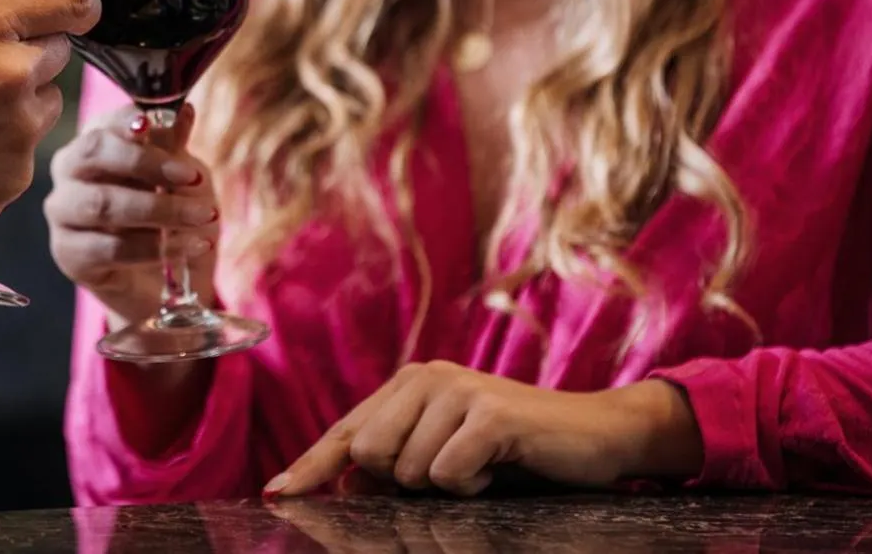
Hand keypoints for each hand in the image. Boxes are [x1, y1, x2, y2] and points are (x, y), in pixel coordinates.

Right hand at [0, 0, 100, 264]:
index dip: (73, 0)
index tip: (63, 5)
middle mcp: (15, 75)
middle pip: (57, 50)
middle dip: (26, 51)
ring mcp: (20, 131)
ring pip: (46, 102)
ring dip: (19, 101)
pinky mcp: (16, 178)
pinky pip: (27, 151)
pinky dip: (2, 148)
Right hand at [45, 104, 220, 328]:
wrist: (158, 278)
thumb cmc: (164, 215)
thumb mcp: (177, 176)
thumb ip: (173, 144)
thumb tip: (183, 110)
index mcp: (92, 142)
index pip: (104, 122)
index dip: (133, 122)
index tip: (170, 126)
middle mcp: (68, 172)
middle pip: (93, 153)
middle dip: (147, 163)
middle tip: (193, 177)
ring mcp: (63, 214)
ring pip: (103, 204)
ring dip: (160, 210)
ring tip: (203, 216)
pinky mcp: (69, 255)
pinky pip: (111, 248)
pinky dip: (156, 247)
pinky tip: (190, 246)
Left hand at [265, 362, 703, 497]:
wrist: (595, 435)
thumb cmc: (514, 453)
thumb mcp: (447, 454)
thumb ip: (396, 461)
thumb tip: (342, 480)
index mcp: (409, 384)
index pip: (346, 433)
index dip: (310, 467)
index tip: (276, 494)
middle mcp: (426, 377)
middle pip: (367, 455)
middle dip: (402, 482)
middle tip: (454, 471)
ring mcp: (457, 390)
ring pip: (406, 470)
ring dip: (444, 487)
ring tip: (481, 468)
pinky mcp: (488, 414)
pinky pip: (447, 474)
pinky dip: (471, 487)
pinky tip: (497, 468)